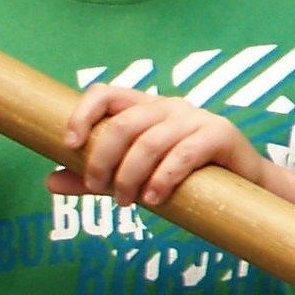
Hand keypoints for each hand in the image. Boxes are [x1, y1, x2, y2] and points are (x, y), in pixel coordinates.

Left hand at [51, 84, 263, 208]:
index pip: (106, 93)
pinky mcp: (220, 134)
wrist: (245, 187)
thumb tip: (49, 181)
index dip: (82, 113)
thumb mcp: (134, 176)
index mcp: (145, 108)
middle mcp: (169, 105)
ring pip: (150, 142)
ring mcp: (196, 117)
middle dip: (103, 159)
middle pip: (123, 123)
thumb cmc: (186, 178)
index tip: (69, 144)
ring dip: (131, 175)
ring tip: (127, 202)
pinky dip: (164, 178)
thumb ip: (95, 177)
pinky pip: (184, 154)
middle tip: (100, 189)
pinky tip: (156, 199)